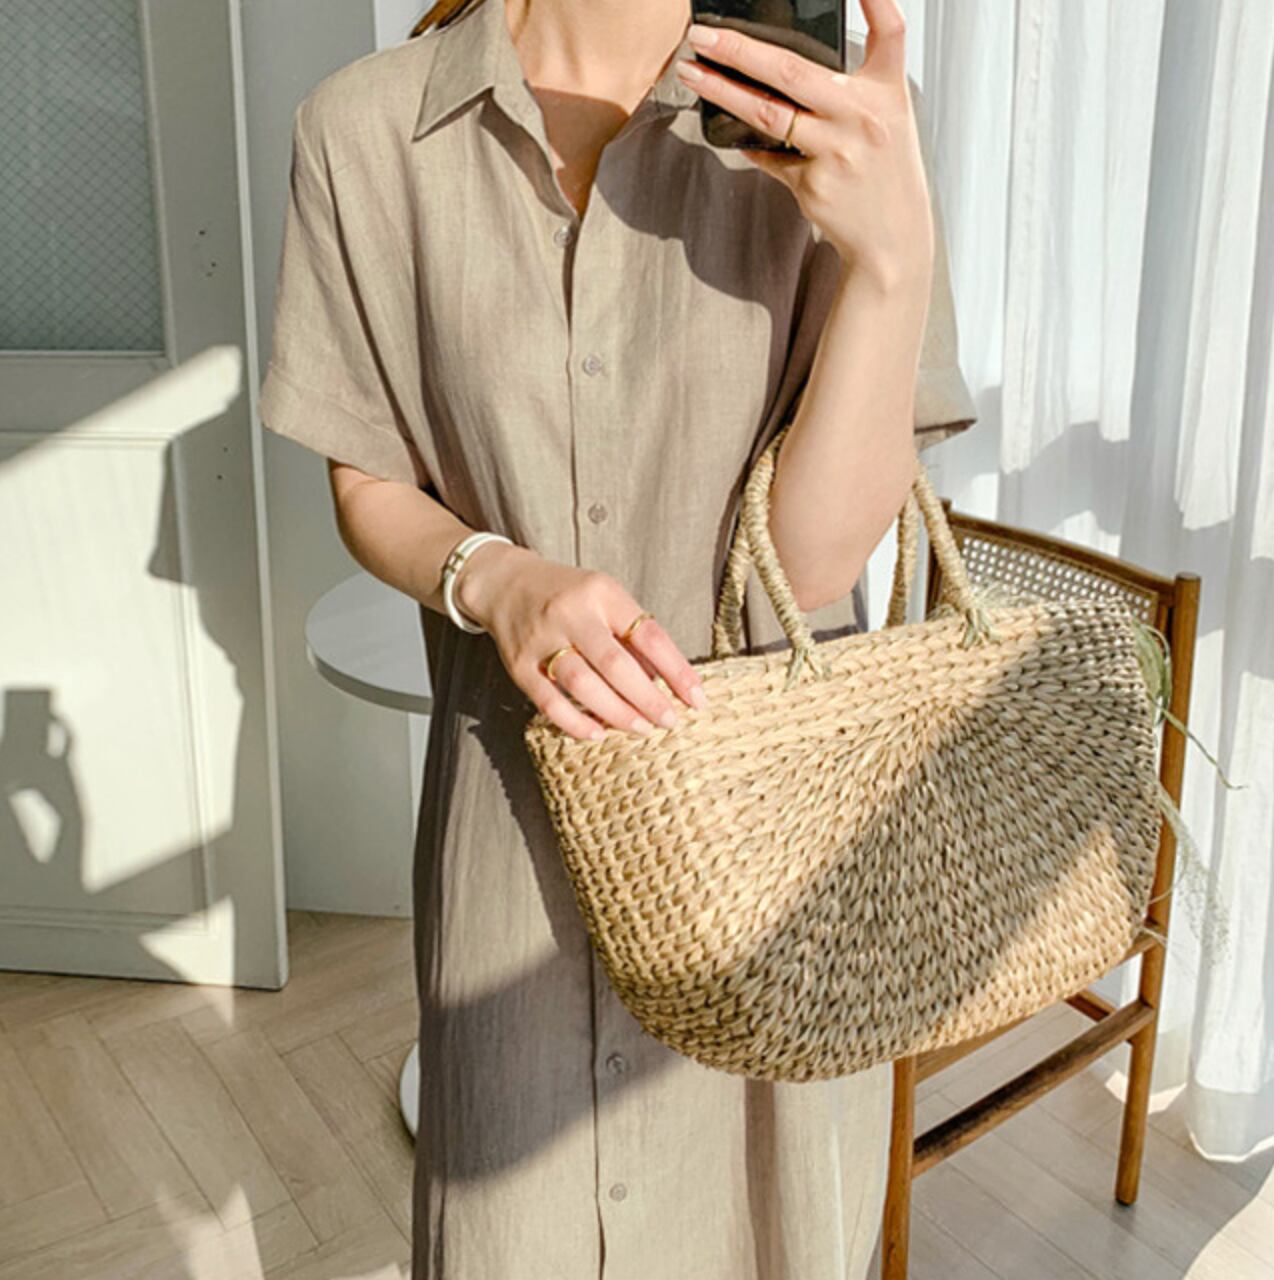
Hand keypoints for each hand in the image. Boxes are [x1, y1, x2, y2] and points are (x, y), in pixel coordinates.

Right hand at [454, 541, 708, 741]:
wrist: (504, 584)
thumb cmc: (568, 595)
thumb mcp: (605, 598)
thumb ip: (632, 636)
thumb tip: (666, 683)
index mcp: (601, 593)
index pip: (648, 634)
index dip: (677, 670)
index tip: (697, 699)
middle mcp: (571, 614)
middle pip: (615, 664)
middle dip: (647, 698)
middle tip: (669, 721)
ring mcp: (542, 640)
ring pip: (582, 684)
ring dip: (616, 712)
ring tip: (640, 728)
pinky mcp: (519, 665)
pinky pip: (549, 701)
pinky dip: (575, 722)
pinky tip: (597, 734)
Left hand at [678, 0, 932, 290]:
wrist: (893, 238)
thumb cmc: (885, 173)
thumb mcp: (886, 120)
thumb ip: (848, 91)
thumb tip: (784, 70)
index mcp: (886, 92)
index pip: (889, 32)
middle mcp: (863, 117)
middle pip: (792, 71)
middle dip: (740, 49)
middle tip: (702, 36)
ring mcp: (836, 152)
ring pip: (767, 113)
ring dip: (722, 91)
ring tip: (692, 73)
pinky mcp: (813, 184)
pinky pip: (769, 156)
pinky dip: (749, 144)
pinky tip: (731, 135)